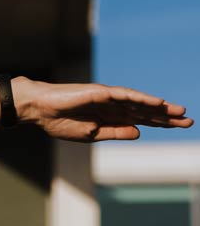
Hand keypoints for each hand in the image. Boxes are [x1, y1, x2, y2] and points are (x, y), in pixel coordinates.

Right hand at [15, 76, 192, 141]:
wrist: (40, 111)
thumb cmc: (60, 123)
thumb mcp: (92, 134)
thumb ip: (115, 132)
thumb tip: (139, 132)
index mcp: (110, 117)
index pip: (140, 119)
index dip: (160, 123)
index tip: (180, 126)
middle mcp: (113, 105)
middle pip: (144, 111)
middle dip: (166, 116)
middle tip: (188, 120)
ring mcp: (108, 97)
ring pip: (139, 102)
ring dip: (159, 107)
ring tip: (179, 112)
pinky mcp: (101, 91)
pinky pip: (125, 95)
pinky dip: (141, 99)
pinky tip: (156, 103)